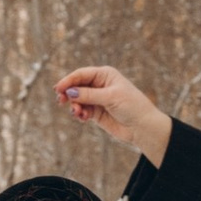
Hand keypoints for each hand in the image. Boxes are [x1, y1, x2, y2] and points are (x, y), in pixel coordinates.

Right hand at [55, 64, 170, 166]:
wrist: (143, 127)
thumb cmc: (132, 106)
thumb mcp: (110, 97)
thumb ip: (89, 95)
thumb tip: (70, 92)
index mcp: (104, 74)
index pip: (81, 74)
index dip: (68, 81)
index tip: (58, 89)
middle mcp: (99, 85)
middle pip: (76, 86)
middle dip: (68, 94)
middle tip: (61, 101)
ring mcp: (97, 99)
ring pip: (77, 100)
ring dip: (74, 106)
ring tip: (77, 113)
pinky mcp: (96, 112)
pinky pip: (82, 111)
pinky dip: (79, 114)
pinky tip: (82, 118)